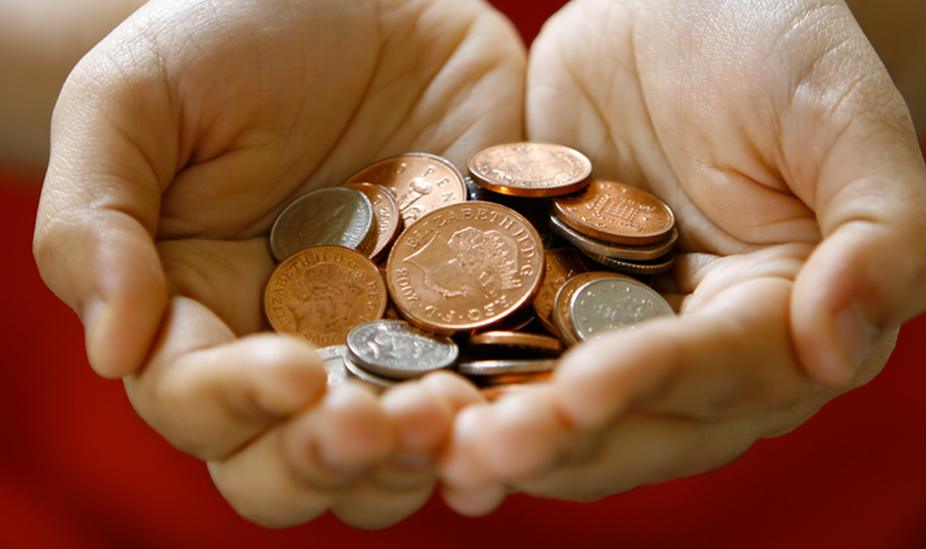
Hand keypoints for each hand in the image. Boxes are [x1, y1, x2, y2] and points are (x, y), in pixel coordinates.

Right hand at [33, 0, 523, 527]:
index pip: (199, 403)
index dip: (236, 406)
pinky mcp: (474, 316)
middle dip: (328, 459)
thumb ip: (95, 220)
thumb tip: (110, 351)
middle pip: (293, 462)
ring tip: (451, 419)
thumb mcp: (135, 101)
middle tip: (380, 424)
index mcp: (198, 314)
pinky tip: (522, 422)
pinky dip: (502, 423)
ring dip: (418, 458)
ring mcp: (391, 341)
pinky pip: (490, 394)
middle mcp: (294, 347)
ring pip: (393, 454)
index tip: (291, 374)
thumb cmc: (234, 35)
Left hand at [440, 0, 925, 512]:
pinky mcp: (545, 307)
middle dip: (563, 437)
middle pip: (638, 420)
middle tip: (484, 451)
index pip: (725, 369)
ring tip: (432, 450)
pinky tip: (402, 405)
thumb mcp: (840, 113)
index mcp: (783, 319)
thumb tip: (845, 348)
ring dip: (501, 434)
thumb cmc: (771, 43)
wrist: (672, 7)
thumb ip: (882, 231)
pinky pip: (503, 356)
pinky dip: (460, 384)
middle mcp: (698, 350)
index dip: (657, 381)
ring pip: (564, 409)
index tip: (585, 389)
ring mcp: (615, 335)